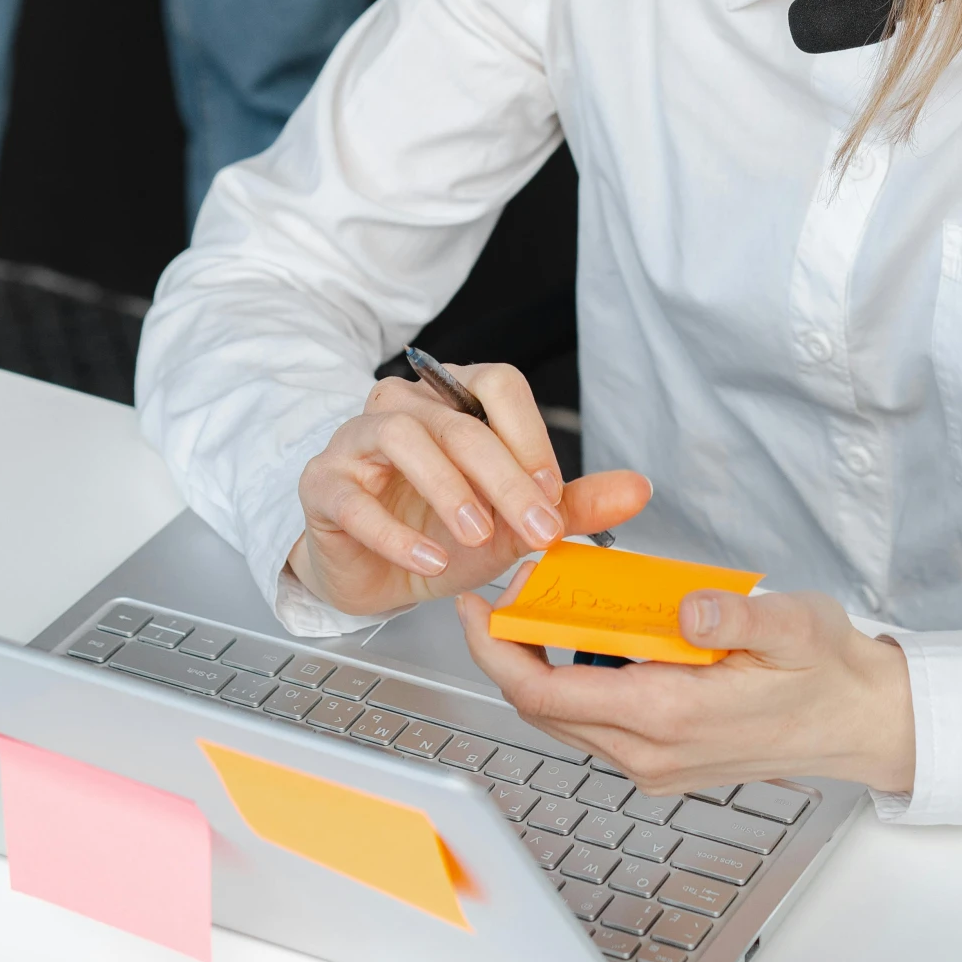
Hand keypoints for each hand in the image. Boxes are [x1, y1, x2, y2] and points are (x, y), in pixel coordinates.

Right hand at [288, 364, 651, 616]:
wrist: (375, 576)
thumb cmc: (441, 534)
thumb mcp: (514, 524)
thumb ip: (573, 505)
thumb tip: (638, 490)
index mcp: (453, 400)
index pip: (498, 385)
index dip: (530, 437)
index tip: (554, 496)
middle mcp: (404, 407)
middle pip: (459, 421)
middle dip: (506, 478)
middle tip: (538, 529)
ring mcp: (357, 441)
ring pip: (403, 436)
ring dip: (449, 489)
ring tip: (478, 537)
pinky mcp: (323, 485)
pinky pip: (355, 499)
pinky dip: (396, 533)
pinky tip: (430, 560)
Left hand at [461, 580, 916, 796]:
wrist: (862, 722)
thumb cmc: (829, 672)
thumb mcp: (793, 625)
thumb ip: (735, 615)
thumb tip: (685, 606)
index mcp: (670, 716)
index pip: (546, 694)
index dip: (497, 651)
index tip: (478, 607)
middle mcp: (652, 753)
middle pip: (541, 710)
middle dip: (507, 655)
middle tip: (500, 597)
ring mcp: (656, 765)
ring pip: (565, 720)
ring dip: (539, 669)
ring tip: (537, 611)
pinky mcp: (665, 763)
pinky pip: (596, 726)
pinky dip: (574, 685)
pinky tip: (586, 643)